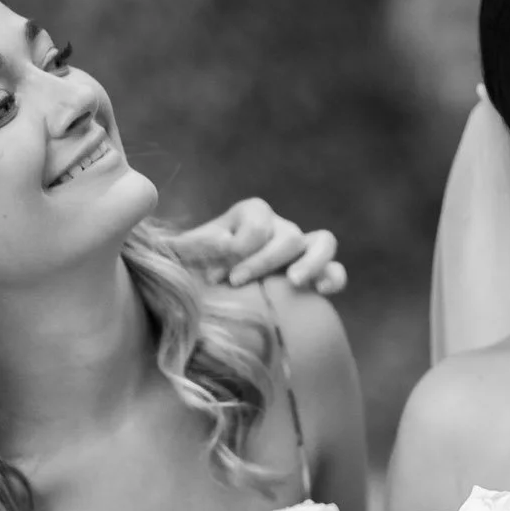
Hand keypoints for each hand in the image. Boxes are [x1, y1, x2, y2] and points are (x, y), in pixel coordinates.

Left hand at [173, 199, 346, 297]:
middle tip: (237, 283)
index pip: (256, 223)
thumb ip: (180, 248)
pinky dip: (333, 277)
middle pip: (286, 235)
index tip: (217, 275)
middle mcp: (280, 227)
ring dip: (310, 261)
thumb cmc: (200, 272)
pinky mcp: (318, 273)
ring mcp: (303, 249)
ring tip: (294, 283)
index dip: (238, 248)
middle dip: (262, 260)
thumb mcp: (186, 257)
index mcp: (251, 214)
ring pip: (324, 241)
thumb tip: (173, 243)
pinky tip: (321, 291)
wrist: (217, 295)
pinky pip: (336, 269)